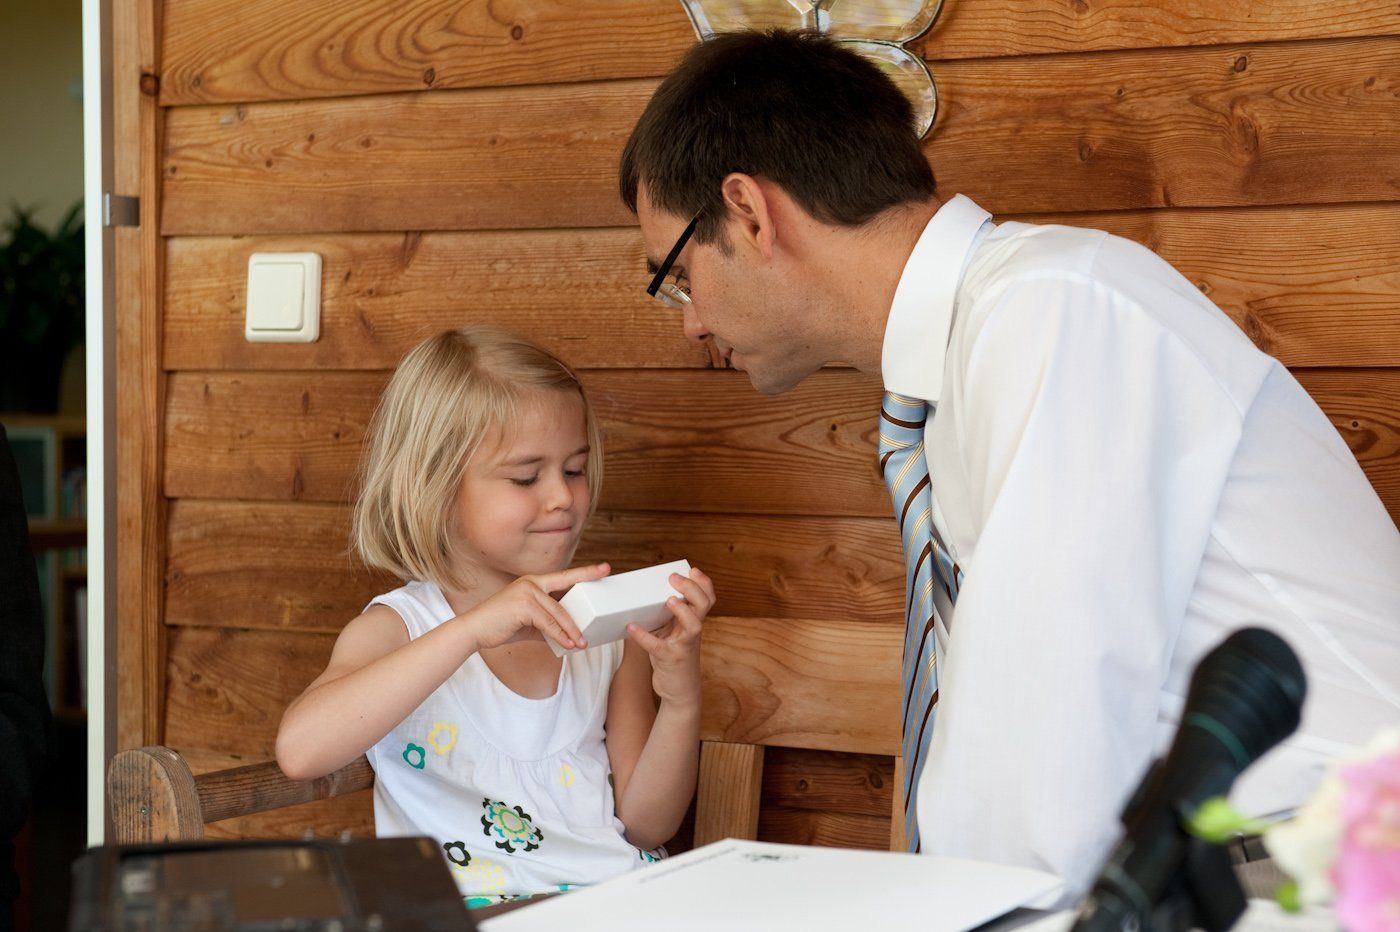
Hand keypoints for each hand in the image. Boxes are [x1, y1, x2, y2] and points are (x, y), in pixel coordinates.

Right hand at [460, 563, 609, 652]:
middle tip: (606, 590)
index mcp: (534, 582)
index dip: (585, 572)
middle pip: (566, 587)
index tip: (604, 568)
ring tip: (582, 643)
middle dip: (587, 589)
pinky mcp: (523, 606)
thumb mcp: (529, 623)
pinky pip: (548, 623)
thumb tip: (568, 636)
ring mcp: (527, 592)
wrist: (474, 631)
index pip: (564, 576)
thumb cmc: (501, 625)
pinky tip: (568, 644)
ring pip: (559, 612)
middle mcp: (531, 582)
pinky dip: (560, 635)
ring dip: (572, 630)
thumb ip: (548, 624)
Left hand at [627, 567, 714, 706]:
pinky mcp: (670, 659)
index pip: (707, 597)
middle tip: (673, 578)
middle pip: (704, 604)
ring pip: (694, 625)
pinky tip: (631, 628)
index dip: (703, 582)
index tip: (692, 570)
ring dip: (683, 611)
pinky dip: (644, 636)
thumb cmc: (674, 655)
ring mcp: (684, 645)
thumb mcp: (674, 632)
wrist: (680, 690)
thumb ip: (666, 615)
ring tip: (669, 600)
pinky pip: (658, 646)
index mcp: (694, 620)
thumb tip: (641, 593)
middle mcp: (693, 630)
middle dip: (692, 588)